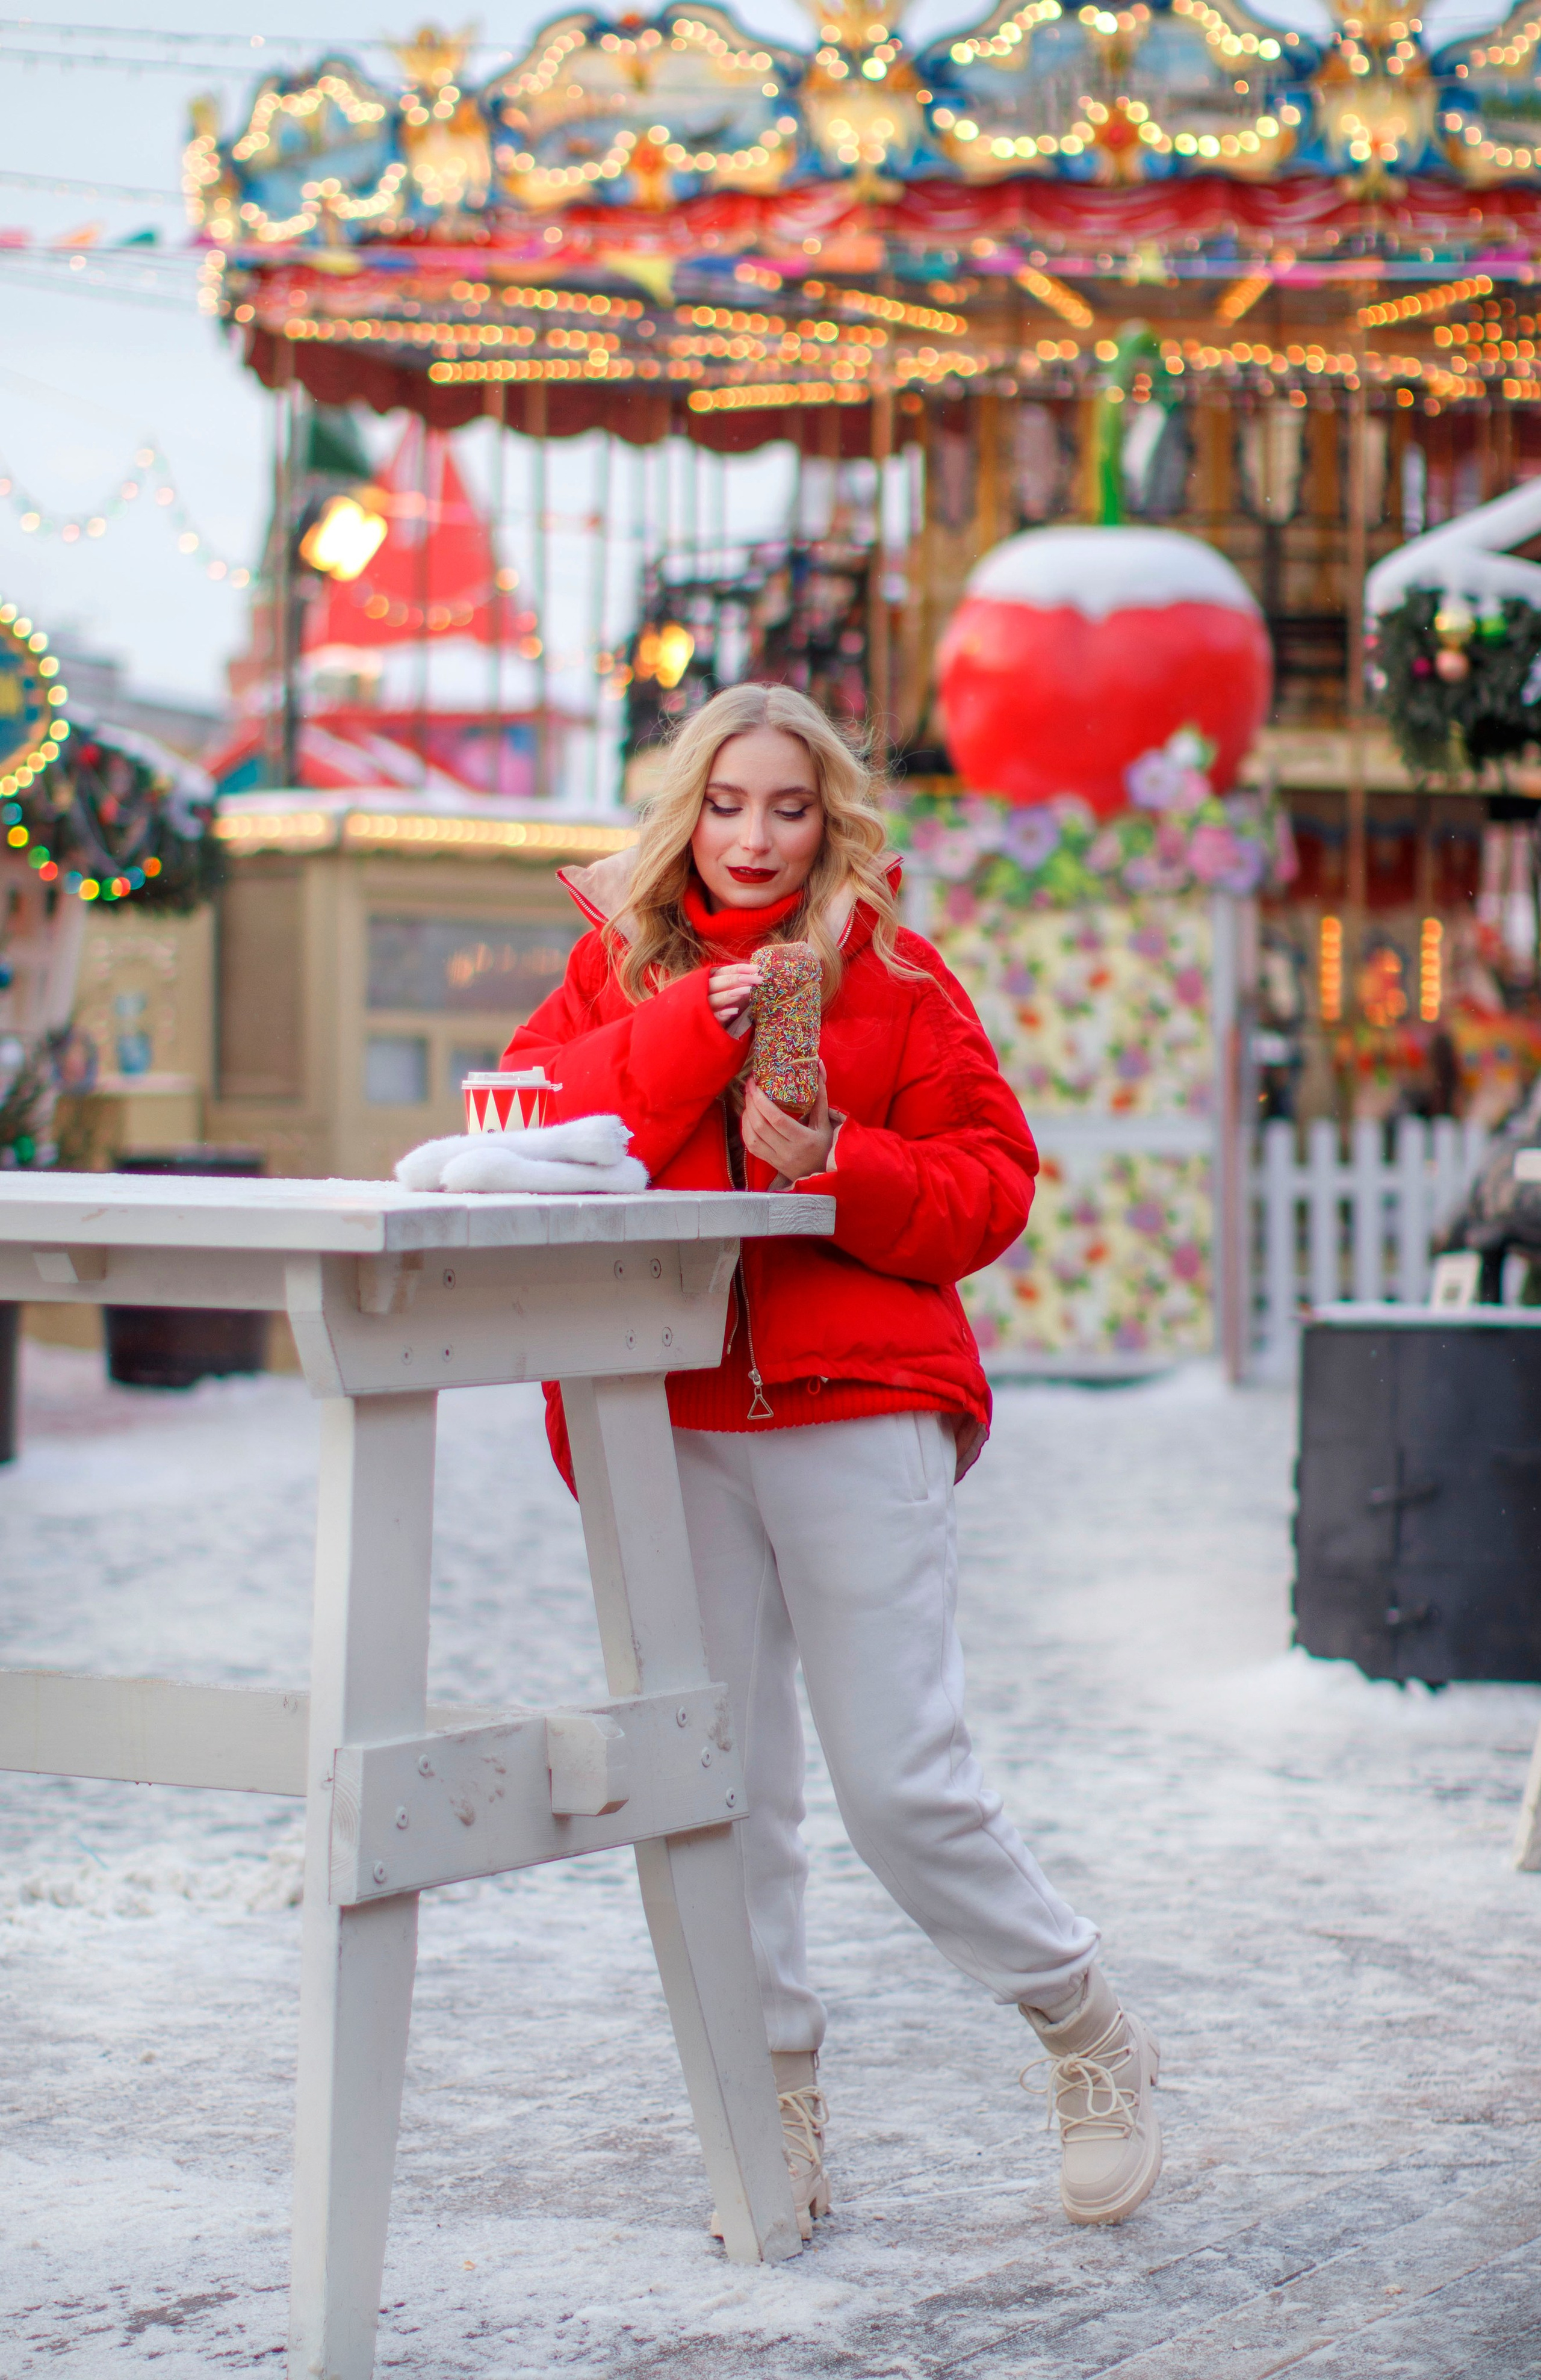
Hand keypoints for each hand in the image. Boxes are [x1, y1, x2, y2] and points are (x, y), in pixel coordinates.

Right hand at [707, 963, 758, 1036]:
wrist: (703, 1037)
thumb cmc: (721, 1013)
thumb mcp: (731, 998)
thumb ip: (738, 987)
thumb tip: (756, 977)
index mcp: (707, 984)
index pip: (721, 972)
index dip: (738, 969)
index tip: (756, 968)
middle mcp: (700, 994)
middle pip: (716, 982)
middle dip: (738, 979)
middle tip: (758, 979)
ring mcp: (700, 1009)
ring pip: (711, 999)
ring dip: (729, 994)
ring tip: (748, 991)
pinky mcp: (702, 1025)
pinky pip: (710, 1018)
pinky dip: (721, 1014)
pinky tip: (734, 1011)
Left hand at [742, 1066, 834, 1182]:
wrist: (824, 1172)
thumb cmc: (826, 1144)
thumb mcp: (826, 1120)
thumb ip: (820, 1092)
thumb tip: (818, 1064)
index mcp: (804, 1139)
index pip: (776, 1119)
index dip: (761, 1100)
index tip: (755, 1083)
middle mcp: (788, 1151)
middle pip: (761, 1126)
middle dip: (751, 1103)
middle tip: (750, 1086)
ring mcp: (778, 1159)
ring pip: (752, 1137)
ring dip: (746, 1116)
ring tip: (748, 1100)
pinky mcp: (770, 1163)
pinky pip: (751, 1147)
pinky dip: (745, 1130)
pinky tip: (747, 1117)